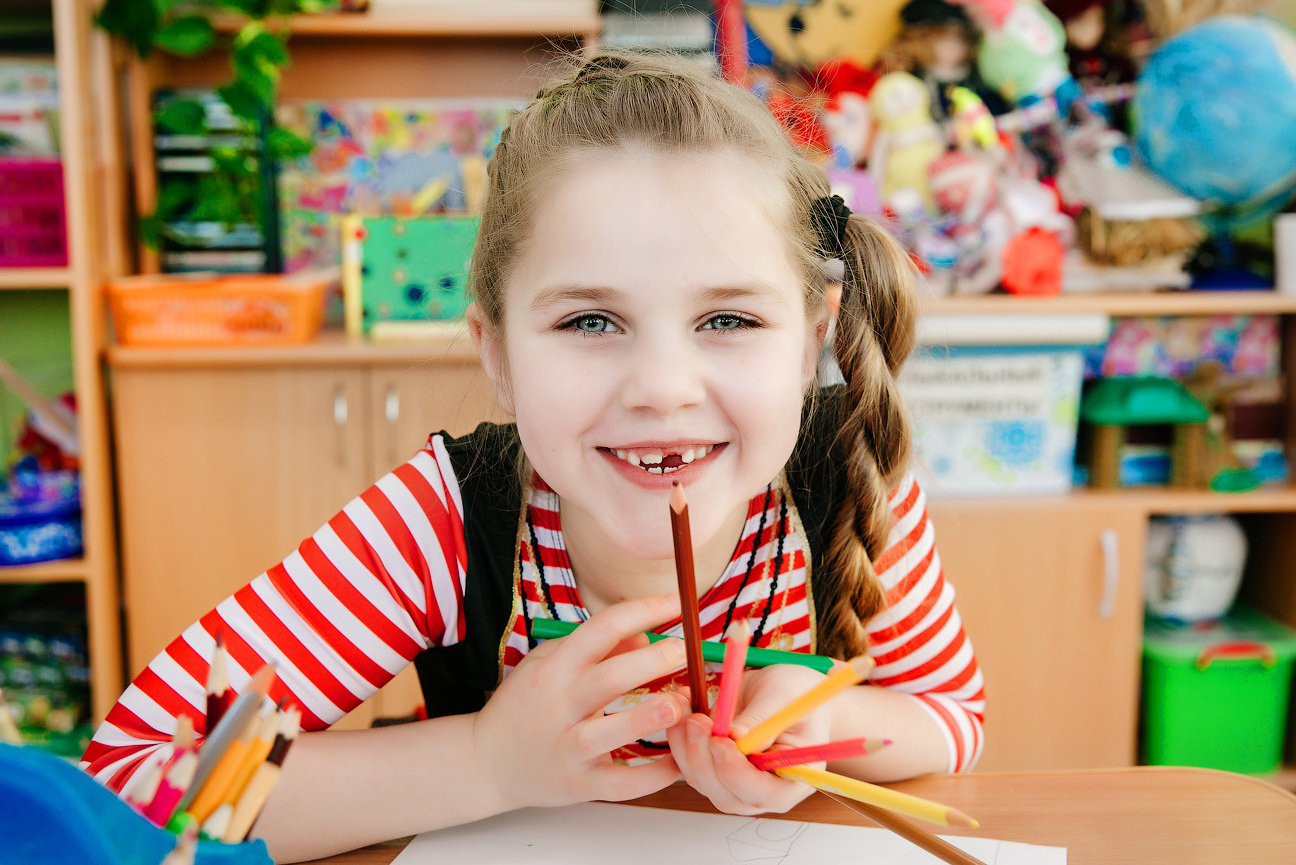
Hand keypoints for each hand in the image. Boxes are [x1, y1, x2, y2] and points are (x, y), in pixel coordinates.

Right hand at [472, 594, 691, 812]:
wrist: (485, 762)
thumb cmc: (523, 707)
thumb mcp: (549, 665)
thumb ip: (597, 650)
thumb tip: (644, 637)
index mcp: (554, 669)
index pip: (601, 629)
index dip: (643, 611)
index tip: (676, 603)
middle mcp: (560, 705)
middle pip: (611, 677)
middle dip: (656, 661)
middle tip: (686, 651)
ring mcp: (568, 748)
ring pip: (612, 731)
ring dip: (652, 715)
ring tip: (682, 703)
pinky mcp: (578, 784)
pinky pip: (621, 783)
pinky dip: (653, 776)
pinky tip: (678, 761)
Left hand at [666, 663, 829, 814]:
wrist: (783, 691)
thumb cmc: (795, 695)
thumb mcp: (786, 697)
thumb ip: (763, 719)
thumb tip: (736, 736)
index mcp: (791, 781)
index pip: (761, 793)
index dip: (736, 772)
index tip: (719, 742)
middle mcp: (761, 791)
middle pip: (725, 793)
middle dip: (704, 758)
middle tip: (696, 721)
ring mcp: (734, 783)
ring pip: (700, 779)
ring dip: (686, 745)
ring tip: (685, 706)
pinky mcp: (713, 768)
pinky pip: (688, 762)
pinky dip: (680, 737)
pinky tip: (682, 707)